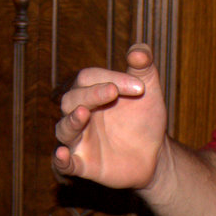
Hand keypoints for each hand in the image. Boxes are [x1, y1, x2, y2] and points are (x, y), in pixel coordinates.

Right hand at [52, 43, 170, 191]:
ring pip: (64, 128)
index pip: (89, 78)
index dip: (110, 77)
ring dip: (71, 121)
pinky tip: (62, 154)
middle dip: (90, 94)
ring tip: (83, 114)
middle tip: (112, 92)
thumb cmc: (145, 119)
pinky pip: (65, 163)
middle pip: (71, 99)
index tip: (140, 87)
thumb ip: (144, 68)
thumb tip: (139, 50)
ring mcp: (80, 140)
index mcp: (92, 92)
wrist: (156, 154)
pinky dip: (60, 160)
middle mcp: (80, 114)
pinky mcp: (83, 164)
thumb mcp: (149, 90)